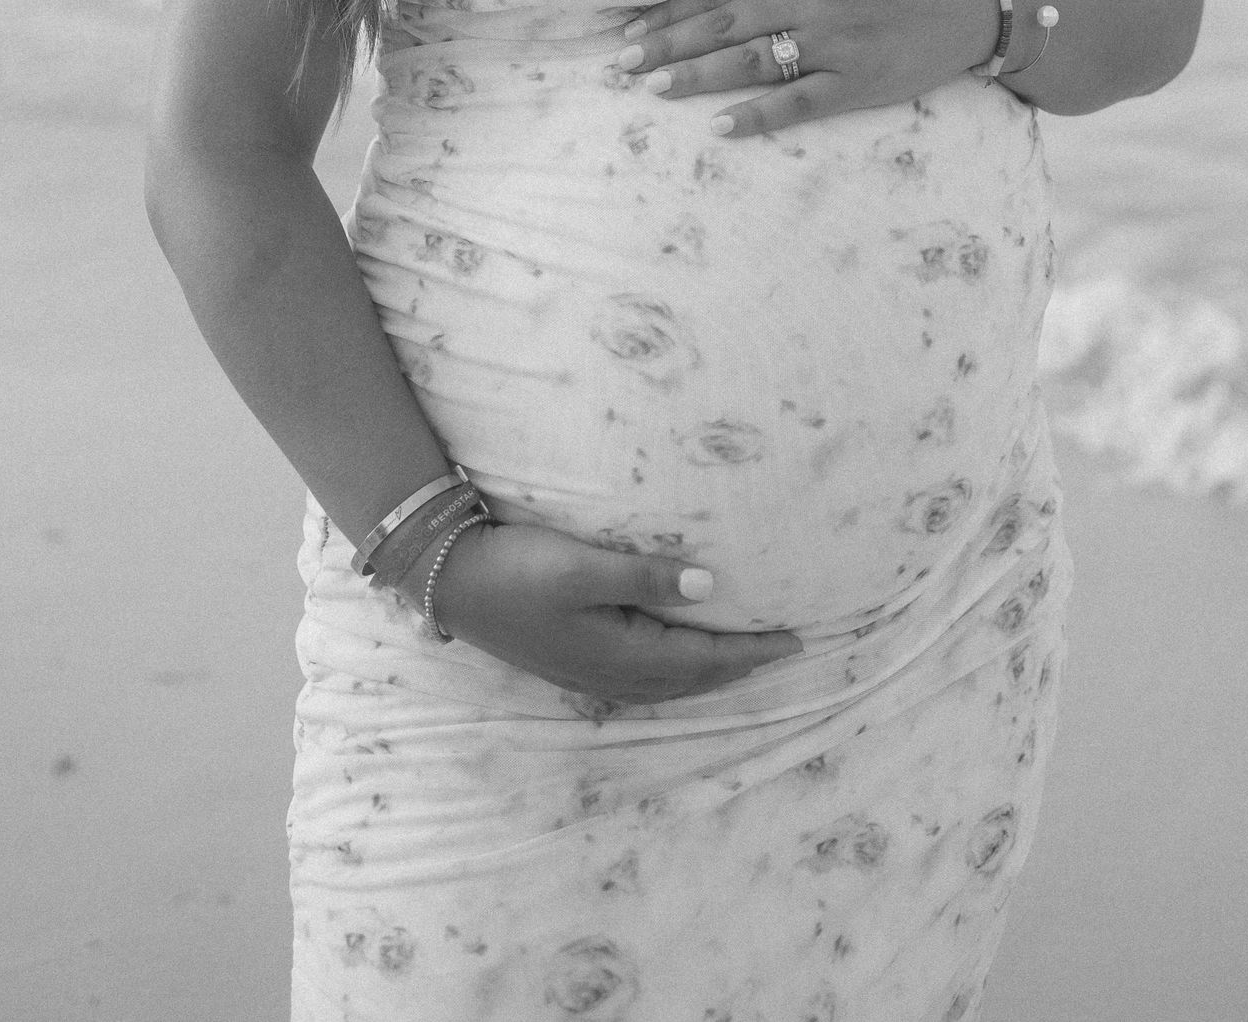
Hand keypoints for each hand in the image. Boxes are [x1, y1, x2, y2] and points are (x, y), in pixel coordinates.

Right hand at [419, 519, 802, 710]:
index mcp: (620, 654)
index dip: (753, 651)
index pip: (704, 659)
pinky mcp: (574, 661)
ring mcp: (589, 672)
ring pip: (669, 682)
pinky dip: (677, 670)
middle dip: (740, 665)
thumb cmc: (517, 568)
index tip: (798, 639)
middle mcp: (610, 674)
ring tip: (745, 655)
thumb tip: (712, 586)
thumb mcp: (582, 566)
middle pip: (692, 678)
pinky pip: (645, 677)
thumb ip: (647, 577)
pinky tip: (678, 657)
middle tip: (786, 648)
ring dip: (710, 671)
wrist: (449, 580)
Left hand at [619, 0, 997, 136]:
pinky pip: (799, 103)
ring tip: (652, 89)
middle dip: (667, 46)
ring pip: (751, 62)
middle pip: (725, 25)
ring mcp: (837, 43)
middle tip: (620, 66)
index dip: (672, 12)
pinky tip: (720, 126)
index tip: (632, 30)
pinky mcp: (860, 83)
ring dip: (696, 77)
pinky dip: (757, 115)